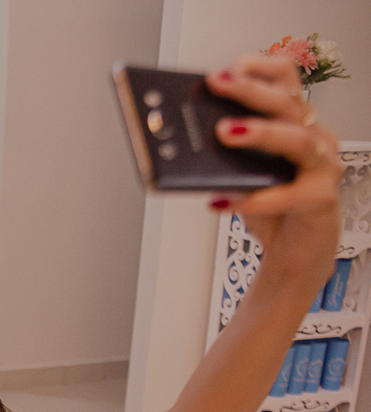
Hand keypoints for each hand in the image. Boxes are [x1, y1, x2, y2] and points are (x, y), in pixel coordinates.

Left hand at [205, 56, 341, 289]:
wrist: (297, 253)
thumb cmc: (271, 209)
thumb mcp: (241, 175)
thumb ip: (223, 155)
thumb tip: (180, 139)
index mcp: (294, 122)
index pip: (285, 78)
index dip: (256, 68)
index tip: (222, 70)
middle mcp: (313, 137)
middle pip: (286, 102)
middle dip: (249, 90)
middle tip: (216, 85)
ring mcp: (322, 166)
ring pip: (295, 140)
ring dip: (259, 133)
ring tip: (225, 133)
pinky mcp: (320, 198)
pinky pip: (286, 195)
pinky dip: (252, 200)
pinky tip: (221, 202)